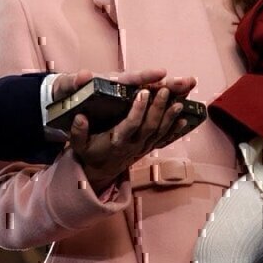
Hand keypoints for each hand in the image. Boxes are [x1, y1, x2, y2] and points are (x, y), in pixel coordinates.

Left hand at [50, 67, 194, 102]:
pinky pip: (152, 101)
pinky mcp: (131, 101)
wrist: (69, 92)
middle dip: (169, 82)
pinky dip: (166, 102)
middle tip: (189, 80)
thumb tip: (84, 75)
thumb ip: (74, 81)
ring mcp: (129, 93)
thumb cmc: (69, 88)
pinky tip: (182, 105)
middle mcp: (123, 85)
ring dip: (173, 90)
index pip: (130, 79)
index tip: (162, 73)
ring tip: (192, 86)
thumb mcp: (67, 86)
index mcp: (111, 81)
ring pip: (155, 91)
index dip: (146, 76)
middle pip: (149, 83)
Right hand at [66, 76, 196, 193]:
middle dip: (158, 108)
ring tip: (180, 102)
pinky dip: (174, 130)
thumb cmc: (90, 152)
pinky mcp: (148, 148)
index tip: (142, 93)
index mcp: (117, 141)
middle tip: (165, 90)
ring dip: (170, 117)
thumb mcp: (79, 145)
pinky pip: (163, 139)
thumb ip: (78, 132)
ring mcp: (143, 147)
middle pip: (150, 127)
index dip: (138, 110)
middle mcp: (133, 145)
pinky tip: (184, 120)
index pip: (131, 125)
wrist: (100, 171)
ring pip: (160, 132)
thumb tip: (79, 117)